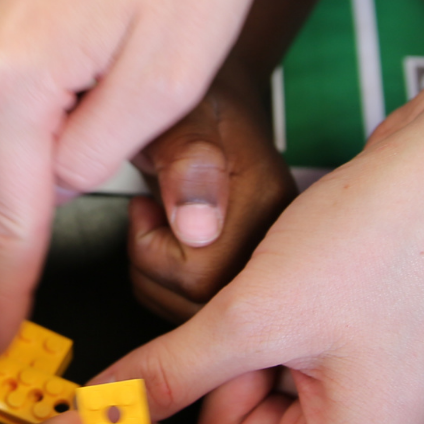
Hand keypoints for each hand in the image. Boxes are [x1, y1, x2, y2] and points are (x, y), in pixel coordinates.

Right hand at [0, 0, 316, 355]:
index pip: (3, 212)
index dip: (5, 285)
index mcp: (12, 70)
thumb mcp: (174, 79)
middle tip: (106, 159)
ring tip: (108, 75)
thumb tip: (53, 181)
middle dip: (26, 186)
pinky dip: (14, 59)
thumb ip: (97, 154)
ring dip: (22, 122)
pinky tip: (83, 21)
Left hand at [95, 65, 423, 423]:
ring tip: (273, 290)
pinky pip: (286, 364)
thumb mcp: (255, 313)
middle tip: (226, 317)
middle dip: (212, 378)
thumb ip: (172, 370)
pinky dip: (266, 326)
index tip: (105, 405)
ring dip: (239, 344)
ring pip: (256, 396)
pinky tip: (288, 282)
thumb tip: (108, 405)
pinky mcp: (368, 362)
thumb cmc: (391, 237)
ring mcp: (375, 407)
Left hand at [128, 70, 295, 322]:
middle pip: (205, 309)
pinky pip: (201, 310)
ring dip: (156, 280)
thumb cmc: (190, 104)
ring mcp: (271, 260)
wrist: (210, 107)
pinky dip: (166, 287)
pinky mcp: (255, 272)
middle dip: (153, 270)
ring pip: (200, 318)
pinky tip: (170, 246)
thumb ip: (186, 162)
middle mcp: (279, 238)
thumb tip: (196, 226)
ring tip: (157, 227)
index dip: (153, 254)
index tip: (144, 209)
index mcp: (267, 199)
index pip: (205, 275)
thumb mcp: (178, 116)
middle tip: (147, 218)